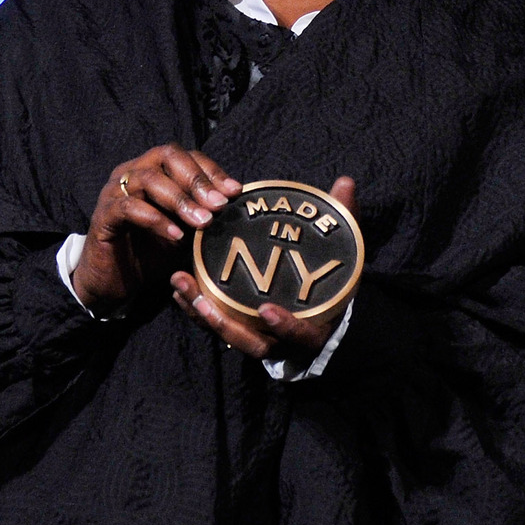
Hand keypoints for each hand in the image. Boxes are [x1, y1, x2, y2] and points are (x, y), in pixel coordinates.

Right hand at [73, 145, 241, 311]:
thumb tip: (235, 206)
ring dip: (180, 200)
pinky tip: (175, 236)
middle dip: (197, 180)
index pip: (186, 156)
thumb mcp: (185, 231)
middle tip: (218, 205)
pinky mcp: (104, 214)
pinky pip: (129, 207)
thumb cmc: (150, 252)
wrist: (114, 281)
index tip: (234, 191)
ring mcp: (114, 191)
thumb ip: (203, 215)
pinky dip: (155, 219)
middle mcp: (133, 172)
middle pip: (168, 157)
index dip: (212, 170)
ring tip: (202, 222)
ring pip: (149, 179)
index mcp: (154, 169)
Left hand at [170, 176, 357, 365]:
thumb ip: (344, 220)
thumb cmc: (332, 282)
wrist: (324, 315)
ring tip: (180, 284)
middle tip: (201, 298)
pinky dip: (195, 310)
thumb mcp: (343, 252)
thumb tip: (346, 181)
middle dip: (224, 323)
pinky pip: (215, 327)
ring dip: (201, 314)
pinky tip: (178, 289)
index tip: (268, 310)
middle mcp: (284, 340)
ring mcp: (260, 339)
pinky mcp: (240, 331)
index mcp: (313, 326)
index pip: (301, 334)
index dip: (286, 325)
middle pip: (252, 342)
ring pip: (228, 335)